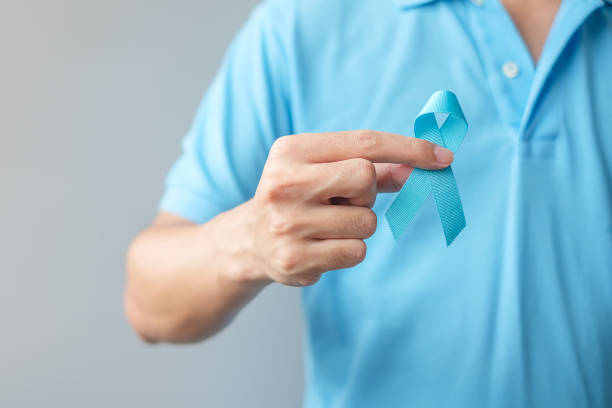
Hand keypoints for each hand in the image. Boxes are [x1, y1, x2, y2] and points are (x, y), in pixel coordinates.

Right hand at [247, 130, 453, 285]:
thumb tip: (422, 166)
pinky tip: (321, 245)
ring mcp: (287, 224)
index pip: (363, 143)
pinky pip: (356, 252)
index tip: (443, 157)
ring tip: (326, 224)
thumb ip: (373, 167)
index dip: (409, 148)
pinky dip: (349, 249)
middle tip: (342, 199)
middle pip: (365, 177)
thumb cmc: (298, 196)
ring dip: (358, 224)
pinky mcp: (295, 259)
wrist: (250, 240)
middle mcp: (283, 184)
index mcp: (290, 151)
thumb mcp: (325, 171)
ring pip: (366, 221)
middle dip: (366, 192)